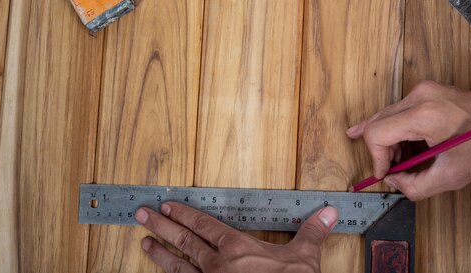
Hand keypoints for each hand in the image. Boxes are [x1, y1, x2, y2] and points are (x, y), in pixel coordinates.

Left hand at [135, 202, 337, 272]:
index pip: (204, 225)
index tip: (168, 204)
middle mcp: (217, 266)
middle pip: (183, 241)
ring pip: (177, 268)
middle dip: (161, 225)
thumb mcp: (304, 258)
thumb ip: (312, 232)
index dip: (185, 214)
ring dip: (159, 254)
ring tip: (144, 243)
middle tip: (143, 214)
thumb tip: (328, 212)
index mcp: (237, 249)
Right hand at [346, 81, 470, 199]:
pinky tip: (404, 148)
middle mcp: (419, 96)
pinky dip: (397, 131)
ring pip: (386, 116)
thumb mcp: (452, 176)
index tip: (385, 176)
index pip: (377, 133)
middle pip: (377, 122)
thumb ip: (414, 185)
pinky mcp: (427, 91)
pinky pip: (399, 111)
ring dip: (388, 142)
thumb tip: (393, 182)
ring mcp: (423, 90)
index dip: (376, 159)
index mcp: (424, 115)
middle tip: (387, 171)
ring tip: (401, 162)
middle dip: (379, 151)